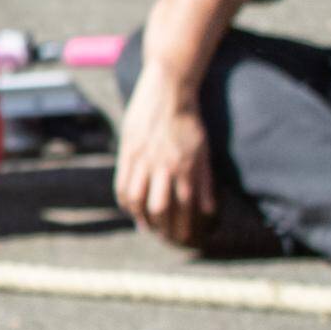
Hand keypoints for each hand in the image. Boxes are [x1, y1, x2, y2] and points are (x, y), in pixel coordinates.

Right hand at [115, 93, 218, 248]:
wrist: (168, 90)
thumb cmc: (190, 121)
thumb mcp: (203, 150)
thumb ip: (205, 181)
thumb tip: (208, 210)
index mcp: (186, 167)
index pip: (185, 208)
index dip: (183, 227)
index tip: (183, 239)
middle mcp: (164, 166)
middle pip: (159, 209)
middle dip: (162, 228)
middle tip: (164, 237)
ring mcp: (143, 159)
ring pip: (137, 200)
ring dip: (141, 218)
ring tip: (147, 225)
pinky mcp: (127, 152)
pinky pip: (122, 184)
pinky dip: (125, 202)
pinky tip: (131, 208)